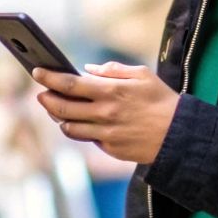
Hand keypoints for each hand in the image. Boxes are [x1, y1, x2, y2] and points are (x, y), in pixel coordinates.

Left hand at [32, 63, 178, 164]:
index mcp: (111, 91)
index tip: (37, 72)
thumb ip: (113, 70)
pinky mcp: (110, 148)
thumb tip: (88, 69)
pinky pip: (86, 138)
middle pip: (62, 108)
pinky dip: (78, 129)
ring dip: (58, 117)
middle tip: (41, 93)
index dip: (49, 78)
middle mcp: (104, 113)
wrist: (179, 135)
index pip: (70, 84)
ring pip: (69, 127)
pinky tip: (77, 122)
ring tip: (56, 108)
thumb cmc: (162, 100)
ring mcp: (105, 133)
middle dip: (46, 99)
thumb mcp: (142, 75)